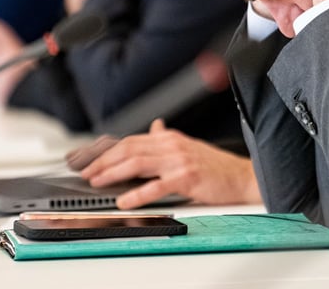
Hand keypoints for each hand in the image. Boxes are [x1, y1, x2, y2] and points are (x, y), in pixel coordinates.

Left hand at [78, 119, 260, 208]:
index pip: (130, 140)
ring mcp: (179, 161)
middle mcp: (172, 145)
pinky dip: (137, 194)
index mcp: (169, 138)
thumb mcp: (188, 147)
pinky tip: (124, 201)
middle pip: (128, 149)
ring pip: (137, 163)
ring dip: (113, 173)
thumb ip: (167, 140)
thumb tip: (154, 127)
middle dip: (103, 161)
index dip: (106, 150)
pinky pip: (156, 186)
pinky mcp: (186, 178)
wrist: (241, 177)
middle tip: (86, 172)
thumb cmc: (215, 167)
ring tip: (98, 182)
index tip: (88, 160)